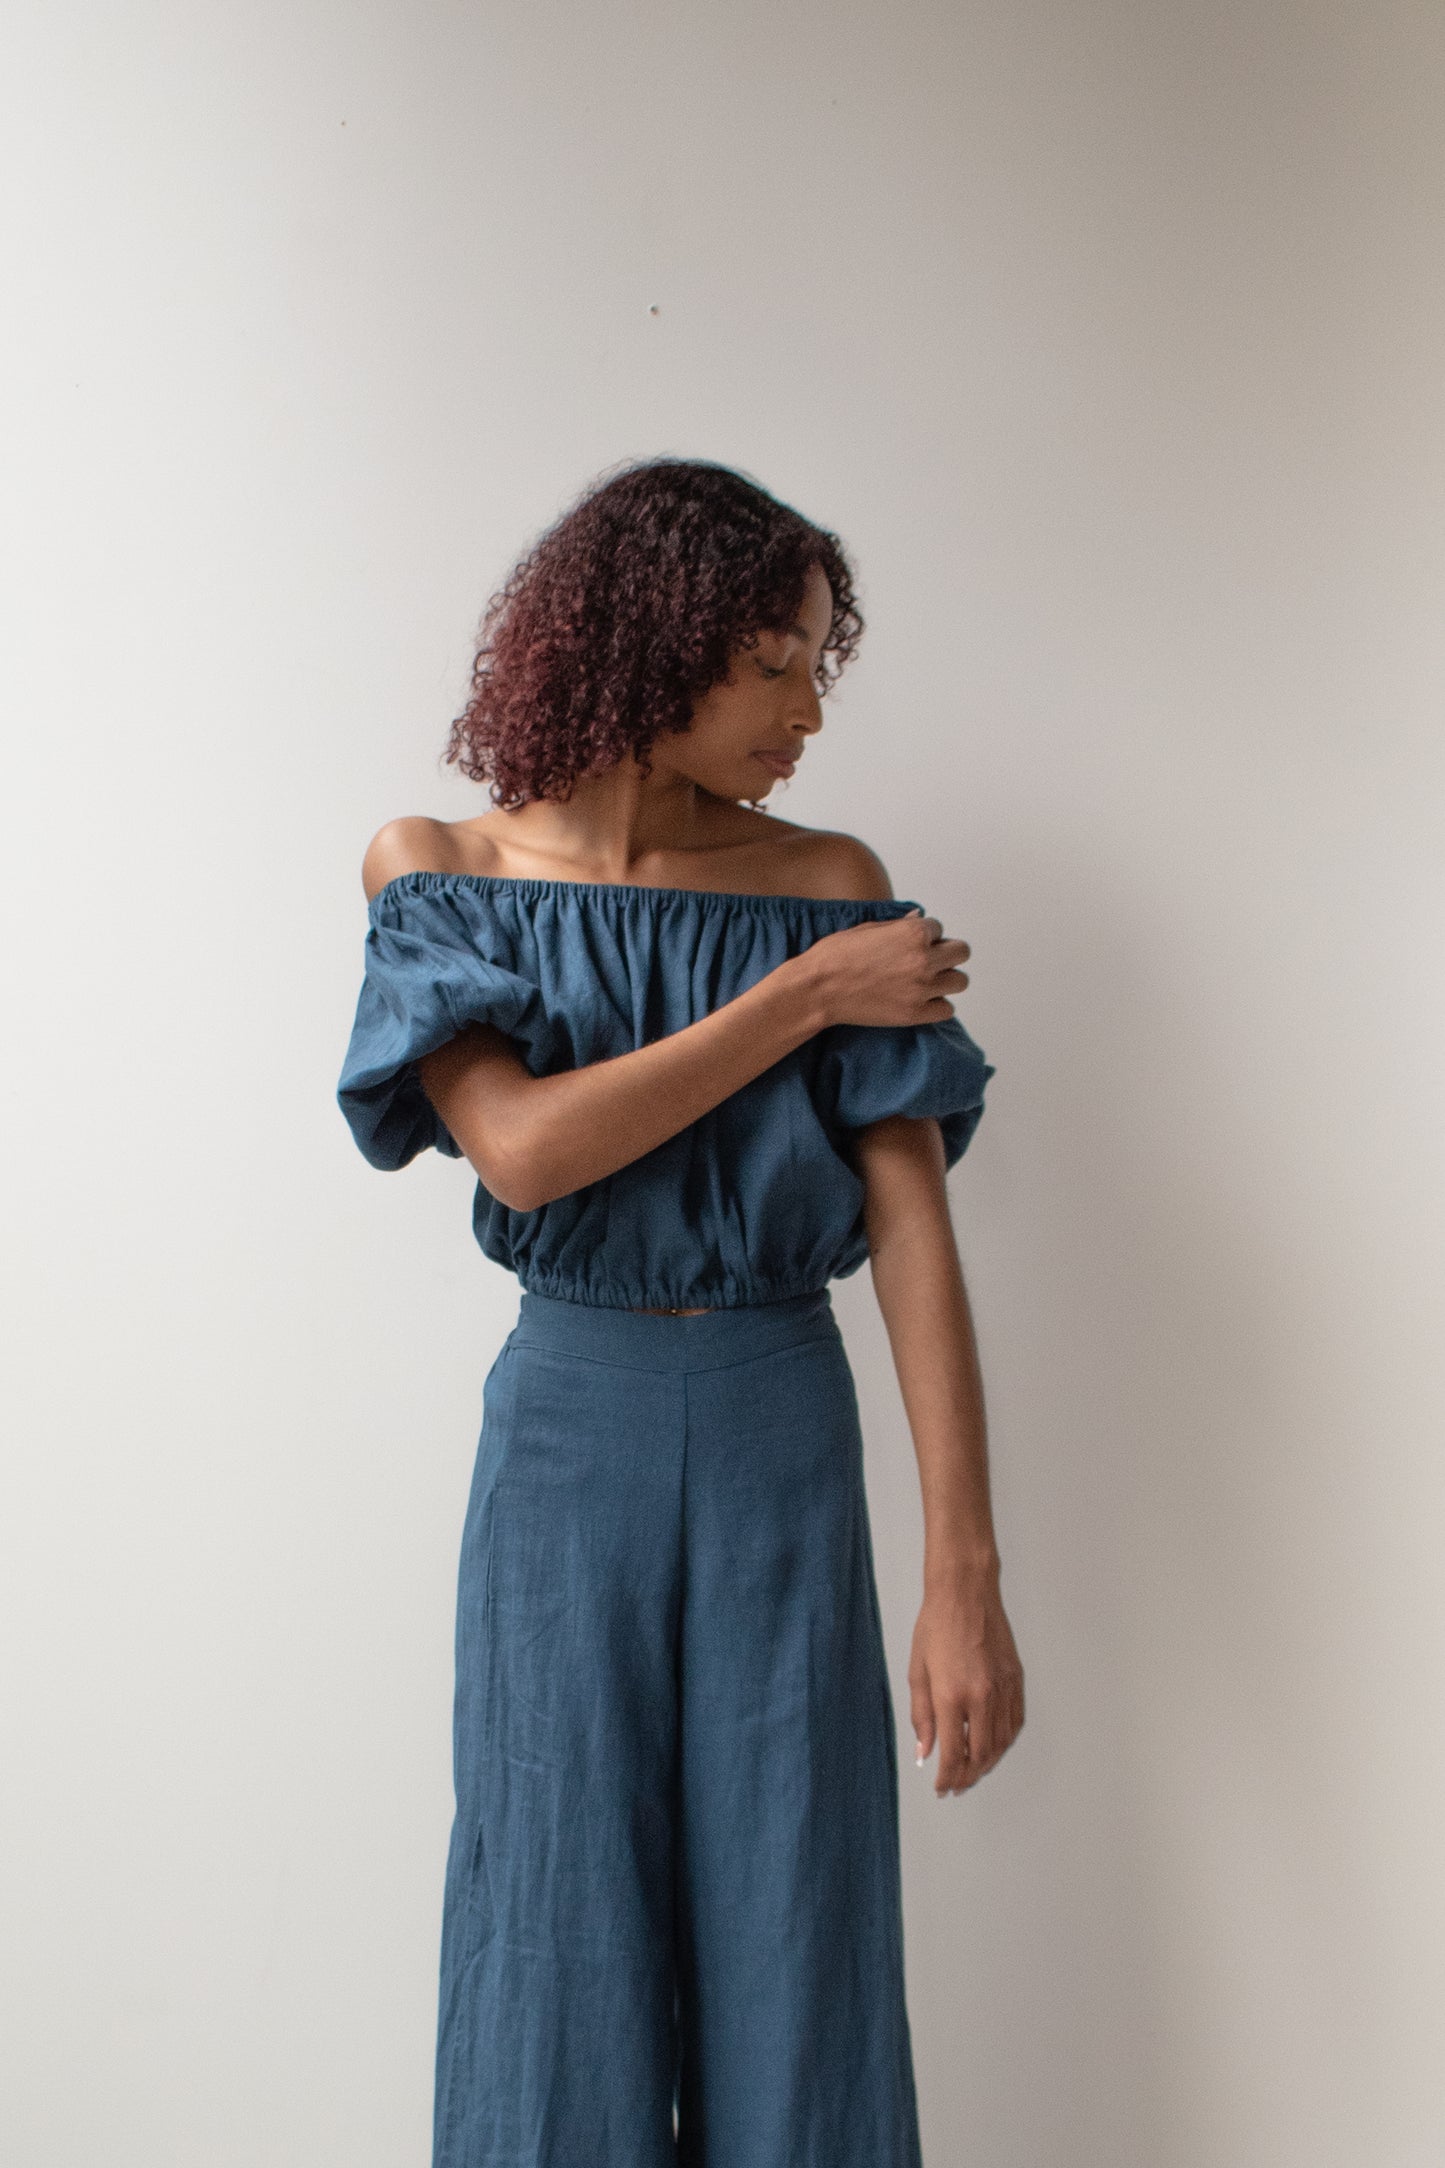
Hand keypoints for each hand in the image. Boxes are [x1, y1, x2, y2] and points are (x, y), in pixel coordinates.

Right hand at [802, 910, 970, 1029]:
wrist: (818, 989)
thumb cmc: (835, 956)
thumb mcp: (867, 928)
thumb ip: (899, 925)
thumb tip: (919, 918)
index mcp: (913, 933)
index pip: (939, 929)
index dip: (926, 935)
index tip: (912, 943)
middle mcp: (923, 960)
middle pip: (961, 952)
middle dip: (947, 953)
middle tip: (931, 959)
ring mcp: (921, 989)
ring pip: (959, 981)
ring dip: (946, 978)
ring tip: (928, 981)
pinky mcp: (914, 1014)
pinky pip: (946, 1009)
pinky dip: (937, 1005)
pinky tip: (922, 1000)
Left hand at [909, 1563, 1024, 1795]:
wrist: (966, 1594)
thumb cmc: (936, 1626)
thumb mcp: (918, 1671)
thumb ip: (922, 1716)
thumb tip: (925, 1752)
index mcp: (951, 1695)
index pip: (952, 1753)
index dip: (947, 1777)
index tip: (941, 1788)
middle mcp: (981, 1696)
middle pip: (980, 1755)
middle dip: (968, 1777)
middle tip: (957, 1785)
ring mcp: (1003, 1689)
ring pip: (1001, 1743)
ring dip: (987, 1763)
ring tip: (973, 1771)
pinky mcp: (1016, 1680)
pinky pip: (1015, 1722)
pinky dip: (1005, 1741)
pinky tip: (993, 1746)